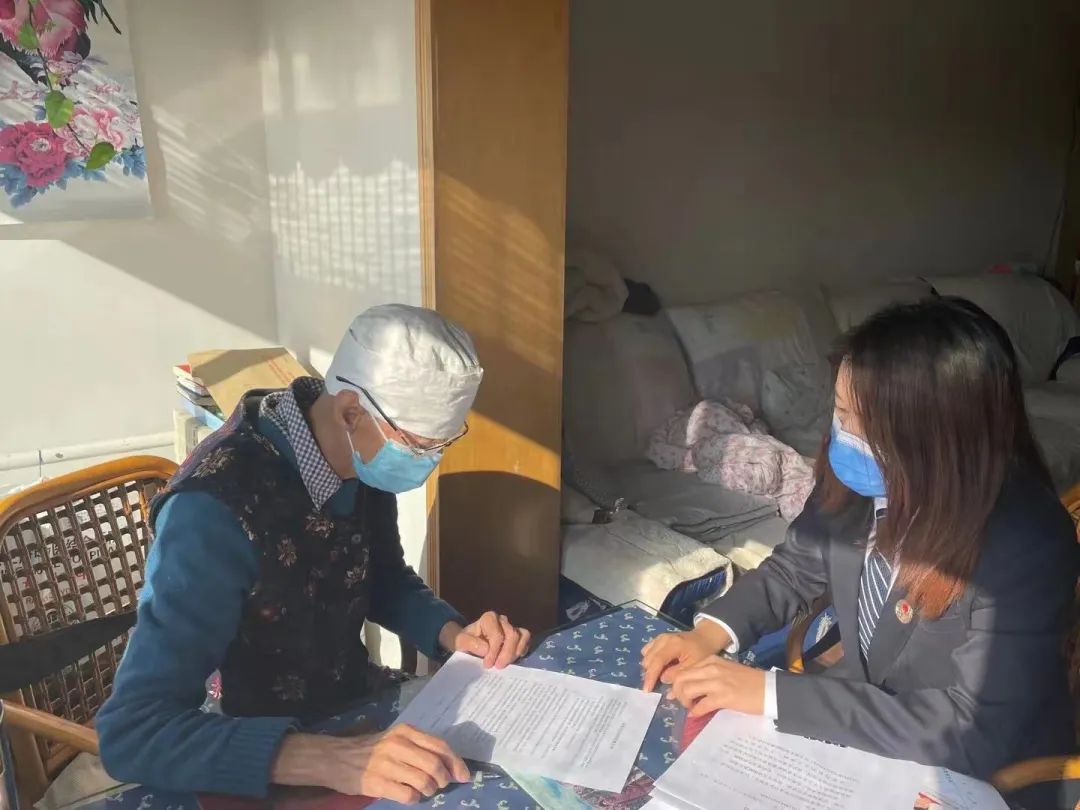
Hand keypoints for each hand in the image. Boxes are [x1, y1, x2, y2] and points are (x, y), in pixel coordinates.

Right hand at [273, 725, 469, 803]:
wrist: (335, 758)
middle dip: (443, 779)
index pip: (439, 746)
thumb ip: (419, 747)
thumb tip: (448, 765)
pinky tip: (409, 796)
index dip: (456, 762)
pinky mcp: (378, 783)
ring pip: (424, 781)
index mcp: (405, 732)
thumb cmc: (370, 749)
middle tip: (440, 785)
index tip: (464, 776)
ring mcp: (387, 764)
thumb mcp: (395, 739)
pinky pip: (408, 795)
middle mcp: (398, 745)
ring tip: (423, 791)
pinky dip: (414, 799)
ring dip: (429, 790)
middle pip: (435, 765)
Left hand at [440, 611, 530, 668]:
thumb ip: (469, 643)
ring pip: (522, 636)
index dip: (494, 651)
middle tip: (498, 667)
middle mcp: (502, 620)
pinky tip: (513, 660)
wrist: (468, 643)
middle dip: (506, 653)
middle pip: (512, 635)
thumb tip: (486, 649)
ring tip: (506, 664)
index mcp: (489, 618)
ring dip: (515, 652)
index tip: (487, 664)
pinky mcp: (517, 635)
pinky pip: (526, 639)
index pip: (497, 635)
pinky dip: (522, 650)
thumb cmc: (464, 641)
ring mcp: (511, 627)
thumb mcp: (459, 642)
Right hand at [641, 624, 728, 692]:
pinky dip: (650, 660)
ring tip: (659, 676)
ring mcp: (659, 638)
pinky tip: (659, 666)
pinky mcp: (657, 638)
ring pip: (646, 656)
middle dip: (650, 674)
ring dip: (650, 667)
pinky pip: (647, 651)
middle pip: (649, 659)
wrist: (704, 638)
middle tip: (657, 685)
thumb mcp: (694, 665)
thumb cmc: (702, 652)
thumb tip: (662, 680)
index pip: (657, 661)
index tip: (647, 691)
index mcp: (673, 644)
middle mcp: (663, 639)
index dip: (651, 677)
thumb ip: (678, 674)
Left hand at [668, 655, 766, 716]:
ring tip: (690, 707)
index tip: (674, 693)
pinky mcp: (724, 696)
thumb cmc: (748, 682)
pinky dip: (695, 711)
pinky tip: (695, 714)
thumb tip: (689, 686)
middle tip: (682, 702)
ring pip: (687, 690)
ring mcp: (717, 682)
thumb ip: (707, 676)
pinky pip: (701, 705)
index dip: (676, 682)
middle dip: (677, 692)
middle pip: (681, 678)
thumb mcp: (725, 671)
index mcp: (711, 660)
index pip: (684, 669)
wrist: (770, 689)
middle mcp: (711, 668)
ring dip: (684, 701)